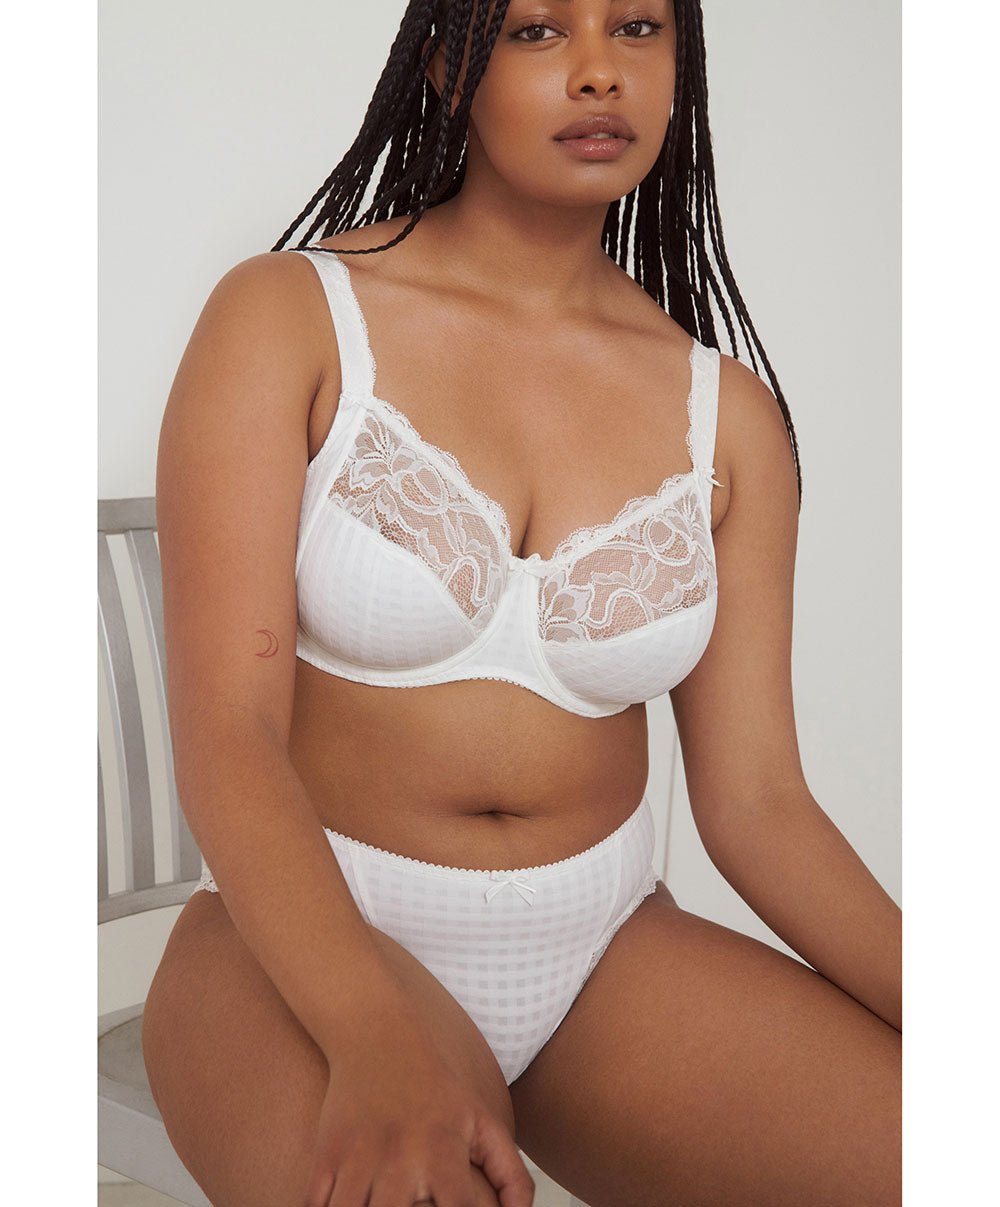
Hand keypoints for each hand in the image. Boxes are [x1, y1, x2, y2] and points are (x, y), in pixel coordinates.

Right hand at [304, 1019, 534, 1206]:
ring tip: (378, 1204)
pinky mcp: (326, 1158)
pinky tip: (347, 1203)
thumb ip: (510, 1173)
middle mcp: (400, 1159)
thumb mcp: (480, 1121)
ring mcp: (358, 1160)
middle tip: (409, 1205)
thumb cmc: (434, 1087)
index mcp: (442, 1152)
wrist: (376, 1036)